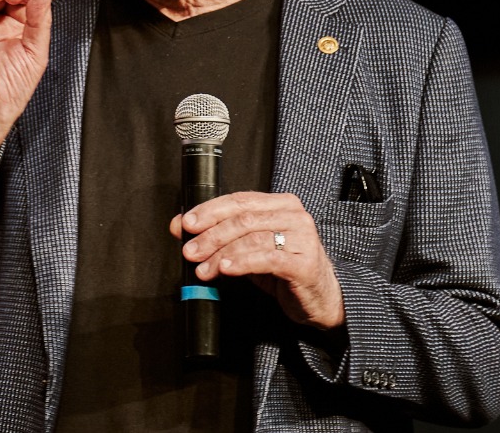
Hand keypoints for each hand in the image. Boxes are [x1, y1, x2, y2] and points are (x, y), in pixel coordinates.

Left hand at [170, 191, 345, 329]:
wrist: (320, 298)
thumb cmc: (284, 269)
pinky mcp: (305, 263)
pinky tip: (225, 269)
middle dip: (211, 236)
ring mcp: (303, 238)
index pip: (239, 200)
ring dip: (221, 254)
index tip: (186, 224)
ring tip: (203, 268)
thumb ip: (219, 235)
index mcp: (280, 204)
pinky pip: (267, 258)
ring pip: (252, 239)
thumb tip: (179, 225)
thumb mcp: (248, 249)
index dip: (209, 211)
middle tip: (190, 251)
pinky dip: (242, 262)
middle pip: (243, 219)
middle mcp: (294, 216)